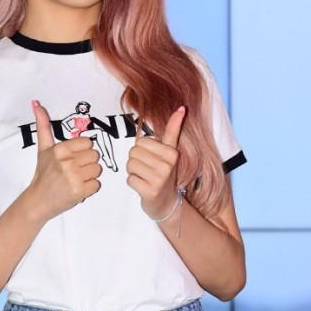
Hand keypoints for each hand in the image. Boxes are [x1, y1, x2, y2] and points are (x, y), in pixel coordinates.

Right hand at [27, 100, 101, 221]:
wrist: (37, 201)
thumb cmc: (43, 174)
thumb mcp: (43, 148)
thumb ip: (43, 125)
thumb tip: (36, 103)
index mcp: (60, 149)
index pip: (88, 143)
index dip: (82, 152)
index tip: (72, 159)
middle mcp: (66, 162)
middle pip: (95, 156)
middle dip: (87, 164)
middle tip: (74, 171)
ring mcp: (73, 177)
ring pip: (98, 170)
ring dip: (90, 176)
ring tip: (76, 179)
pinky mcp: (79, 192)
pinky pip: (97, 185)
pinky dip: (90, 189)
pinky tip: (78, 189)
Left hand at [126, 105, 185, 219]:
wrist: (167, 203)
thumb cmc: (165, 172)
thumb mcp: (171, 151)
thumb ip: (173, 130)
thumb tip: (181, 107)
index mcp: (172, 152)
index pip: (141, 141)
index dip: (142, 149)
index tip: (154, 158)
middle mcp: (167, 165)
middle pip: (133, 152)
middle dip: (136, 160)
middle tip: (148, 169)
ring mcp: (159, 179)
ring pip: (130, 165)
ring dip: (133, 172)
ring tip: (145, 177)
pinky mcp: (150, 191)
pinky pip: (129, 179)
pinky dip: (133, 183)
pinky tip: (143, 186)